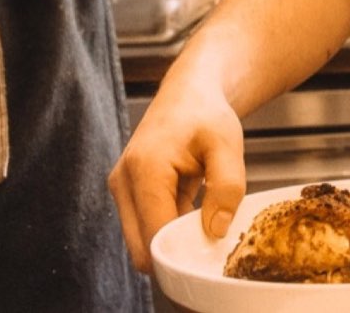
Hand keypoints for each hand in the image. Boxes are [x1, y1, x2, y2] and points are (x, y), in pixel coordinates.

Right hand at [108, 81, 247, 272]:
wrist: (188, 95)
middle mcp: (123, 182)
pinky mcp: (126, 194)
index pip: (155, 234)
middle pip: (140, 248)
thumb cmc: (206, 115)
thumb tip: (215, 231)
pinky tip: (193, 216)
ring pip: (140, 243)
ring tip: (204, 224)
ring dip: (171, 243)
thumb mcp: (228, 145)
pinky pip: (144, 229)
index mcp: (145, 168)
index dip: (183, 252)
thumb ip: (227, 187)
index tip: (212, 252)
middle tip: (209, 245)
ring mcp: (121, 189)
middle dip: (174, 254)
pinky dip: (167, 231)